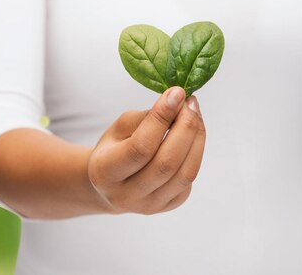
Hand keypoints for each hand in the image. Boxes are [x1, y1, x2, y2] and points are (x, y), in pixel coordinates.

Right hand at [87, 86, 205, 214]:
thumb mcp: (120, 128)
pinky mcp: (167, 207)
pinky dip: (194, 154)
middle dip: (186, 127)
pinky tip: (190, 138)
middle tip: (191, 102)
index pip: (140, 147)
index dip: (162, 118)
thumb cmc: (114, 148)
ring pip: (185, 174)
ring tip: (195, 116)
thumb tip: (179, 102)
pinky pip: (189, 180)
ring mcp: (148, 206)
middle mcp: (126, 195)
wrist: (110, 184)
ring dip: (197, 139)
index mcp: (105, 172)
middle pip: (167, 163)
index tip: (177, 93)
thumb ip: (147, 117)